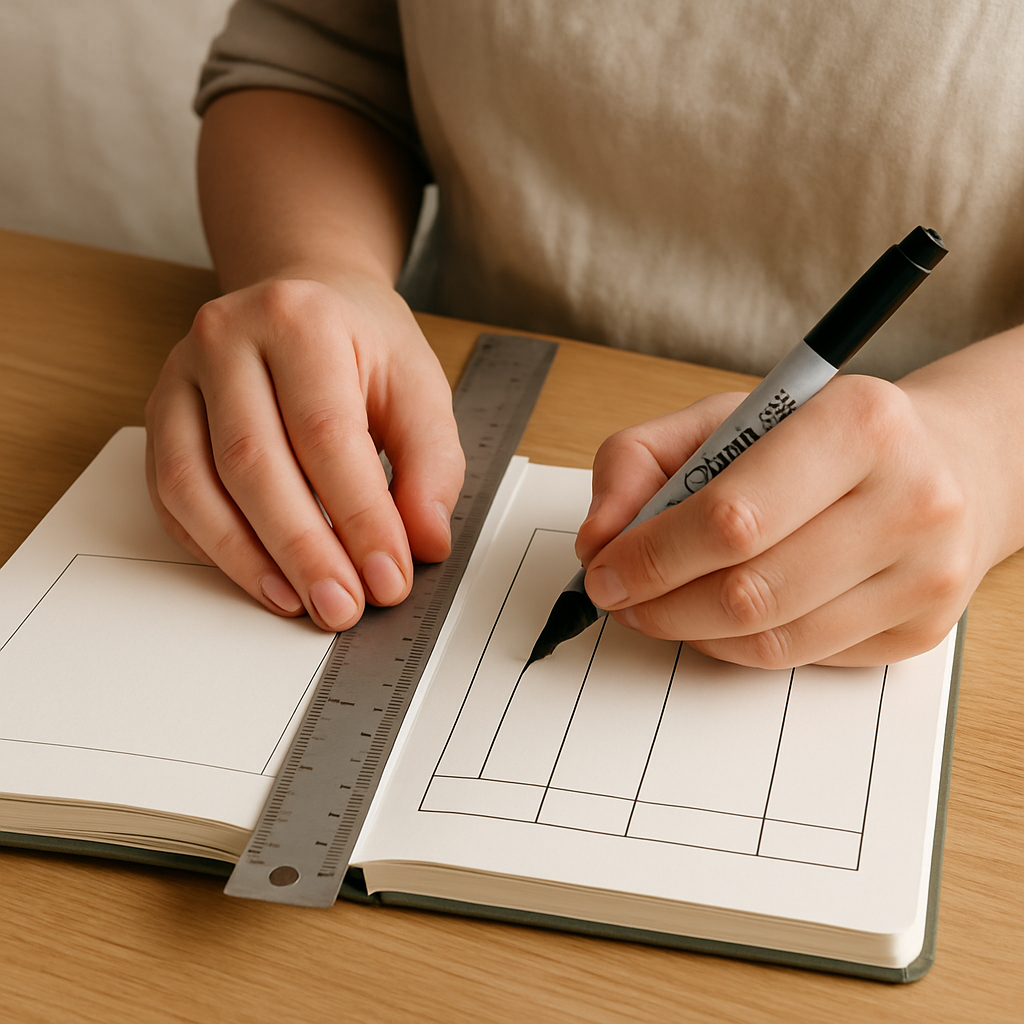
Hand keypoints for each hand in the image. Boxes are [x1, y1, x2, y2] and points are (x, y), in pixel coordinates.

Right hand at [145, 273, 464, 630]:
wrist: (305, 302)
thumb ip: (432, 465)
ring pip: (194, 483)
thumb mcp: (419, 388)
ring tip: (300, 602)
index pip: (326, 433)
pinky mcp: (159, 415)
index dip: (358, 516)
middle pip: (253, 463)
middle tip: (341, 606)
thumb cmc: (361, 346)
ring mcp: (180, 376)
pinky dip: (213, 546)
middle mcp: (226, 338)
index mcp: (300, 320)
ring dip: (248, 559)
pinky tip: (260, 578)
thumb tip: (424, 542)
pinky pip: (170, 495)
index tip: (388, 577)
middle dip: (302, 549)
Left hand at [575, 375, 992, 666]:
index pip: (731, 517)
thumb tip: (597, 539)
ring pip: (772, 640)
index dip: (651, 555)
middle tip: (621, 596)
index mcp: (857, 424)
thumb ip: (640, 461)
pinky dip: (737, 647)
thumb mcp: (724, 417)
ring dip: (691, 631)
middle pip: (749, 591)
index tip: (603, 569)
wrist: (942, 465)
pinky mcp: (920, 630)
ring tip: (659, 606)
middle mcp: (909, 500)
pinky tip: (718, 616)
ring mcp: (924, 574)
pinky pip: (800, 659)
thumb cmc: (817, 438)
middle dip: (661, 603)